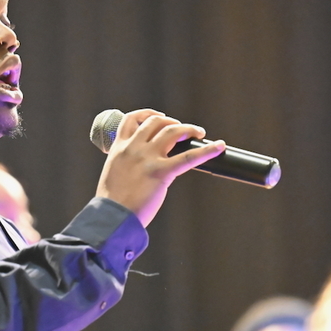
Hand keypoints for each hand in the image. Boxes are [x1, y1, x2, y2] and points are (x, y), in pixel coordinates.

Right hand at [95, 109, 224, 226]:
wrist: (111, 217)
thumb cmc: (112, 202)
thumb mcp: (112, 173)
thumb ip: (125, 164)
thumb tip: (139, 167)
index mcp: (119, 148)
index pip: (131, 119)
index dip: (146, 114)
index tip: (157, 116)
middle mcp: (133, 148)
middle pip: (156, 121)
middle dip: (171, 122)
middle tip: (182, 130)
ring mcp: (148, 159)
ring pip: (172, 131)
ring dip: (188, 128)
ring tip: (198, 133)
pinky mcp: (161, 172)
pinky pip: (189, 157)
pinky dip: (207, 151)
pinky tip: (219, 147)